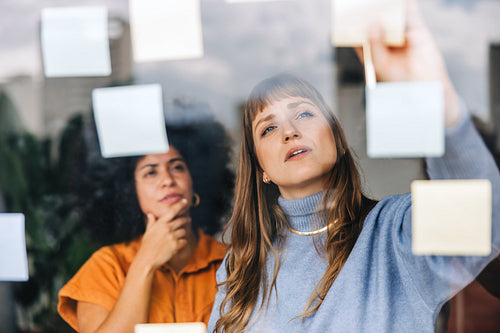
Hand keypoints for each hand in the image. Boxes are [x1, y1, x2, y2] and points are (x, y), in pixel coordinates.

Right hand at [135, 198, 190, 270]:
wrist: (147, 259)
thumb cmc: (146, 246)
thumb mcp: (148, 232)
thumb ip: (151, 223)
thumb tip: (150, 214)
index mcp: (160, 223)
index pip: (172, 211)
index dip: (180, 205)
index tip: (185, 201)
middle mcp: (167, 228)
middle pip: (181, 220)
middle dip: (186, 219)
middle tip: (188, 219)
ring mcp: (172, 237)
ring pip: (184, 231)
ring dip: (183, 233)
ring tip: (179, 235)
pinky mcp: (176, 246)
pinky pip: (184, 241)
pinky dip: (183, 243)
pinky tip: (178, 245)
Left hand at [356, 0, 460, 127]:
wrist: (425, 87)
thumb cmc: (398, 79)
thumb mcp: (380, 62)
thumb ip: (374, 41)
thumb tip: (371, 18)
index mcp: (372, 51)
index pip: (359, 35)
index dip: (352, 25)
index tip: (344, 14)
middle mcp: (385, 41)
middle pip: (374, 22)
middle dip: (368, 11)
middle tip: (359, 2)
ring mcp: (400, 35)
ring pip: (391, 16)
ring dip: (385, 5)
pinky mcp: (416, 31)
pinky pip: (409, 14)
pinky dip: (404, 5)